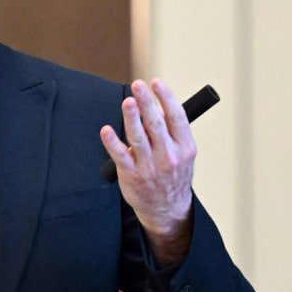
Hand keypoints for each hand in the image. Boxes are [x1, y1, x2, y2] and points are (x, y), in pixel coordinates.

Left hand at [99, 78, 195, 263]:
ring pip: (138, 137)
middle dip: (146, 102)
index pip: (177, 117)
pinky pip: (120, 156)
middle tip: (137, 85)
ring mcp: (150, 167)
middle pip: (156, 124)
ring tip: (127, 101)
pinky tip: (106, 130)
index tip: (157, 82)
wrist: (166, 208)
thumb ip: (173, 131)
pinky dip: (112, 142)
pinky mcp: (131, 175)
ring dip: (131, 117)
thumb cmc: (172, 174)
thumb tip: (157, 104)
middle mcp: (169, 156)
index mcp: (185, 147)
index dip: (167, 98)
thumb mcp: (183, 153)